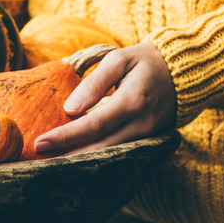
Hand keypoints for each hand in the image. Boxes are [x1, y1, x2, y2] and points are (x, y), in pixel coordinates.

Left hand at [33, 41, 176, 155]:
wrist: (184, 70)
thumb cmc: (145, 61)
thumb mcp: (119, 60)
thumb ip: (94, 83)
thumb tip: (70, 109)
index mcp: (132, 101)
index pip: (92, 125)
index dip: (65, 137)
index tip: (40, 143)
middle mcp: (141, 124)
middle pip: (100, 148)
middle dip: (68, 156)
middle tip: (39, 160)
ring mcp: (148, 135)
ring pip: (110, 154)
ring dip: (81, 161)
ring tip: (52, 163)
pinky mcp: (149, 139)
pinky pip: (120, 151)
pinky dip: (98, 156)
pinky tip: (77, 157)